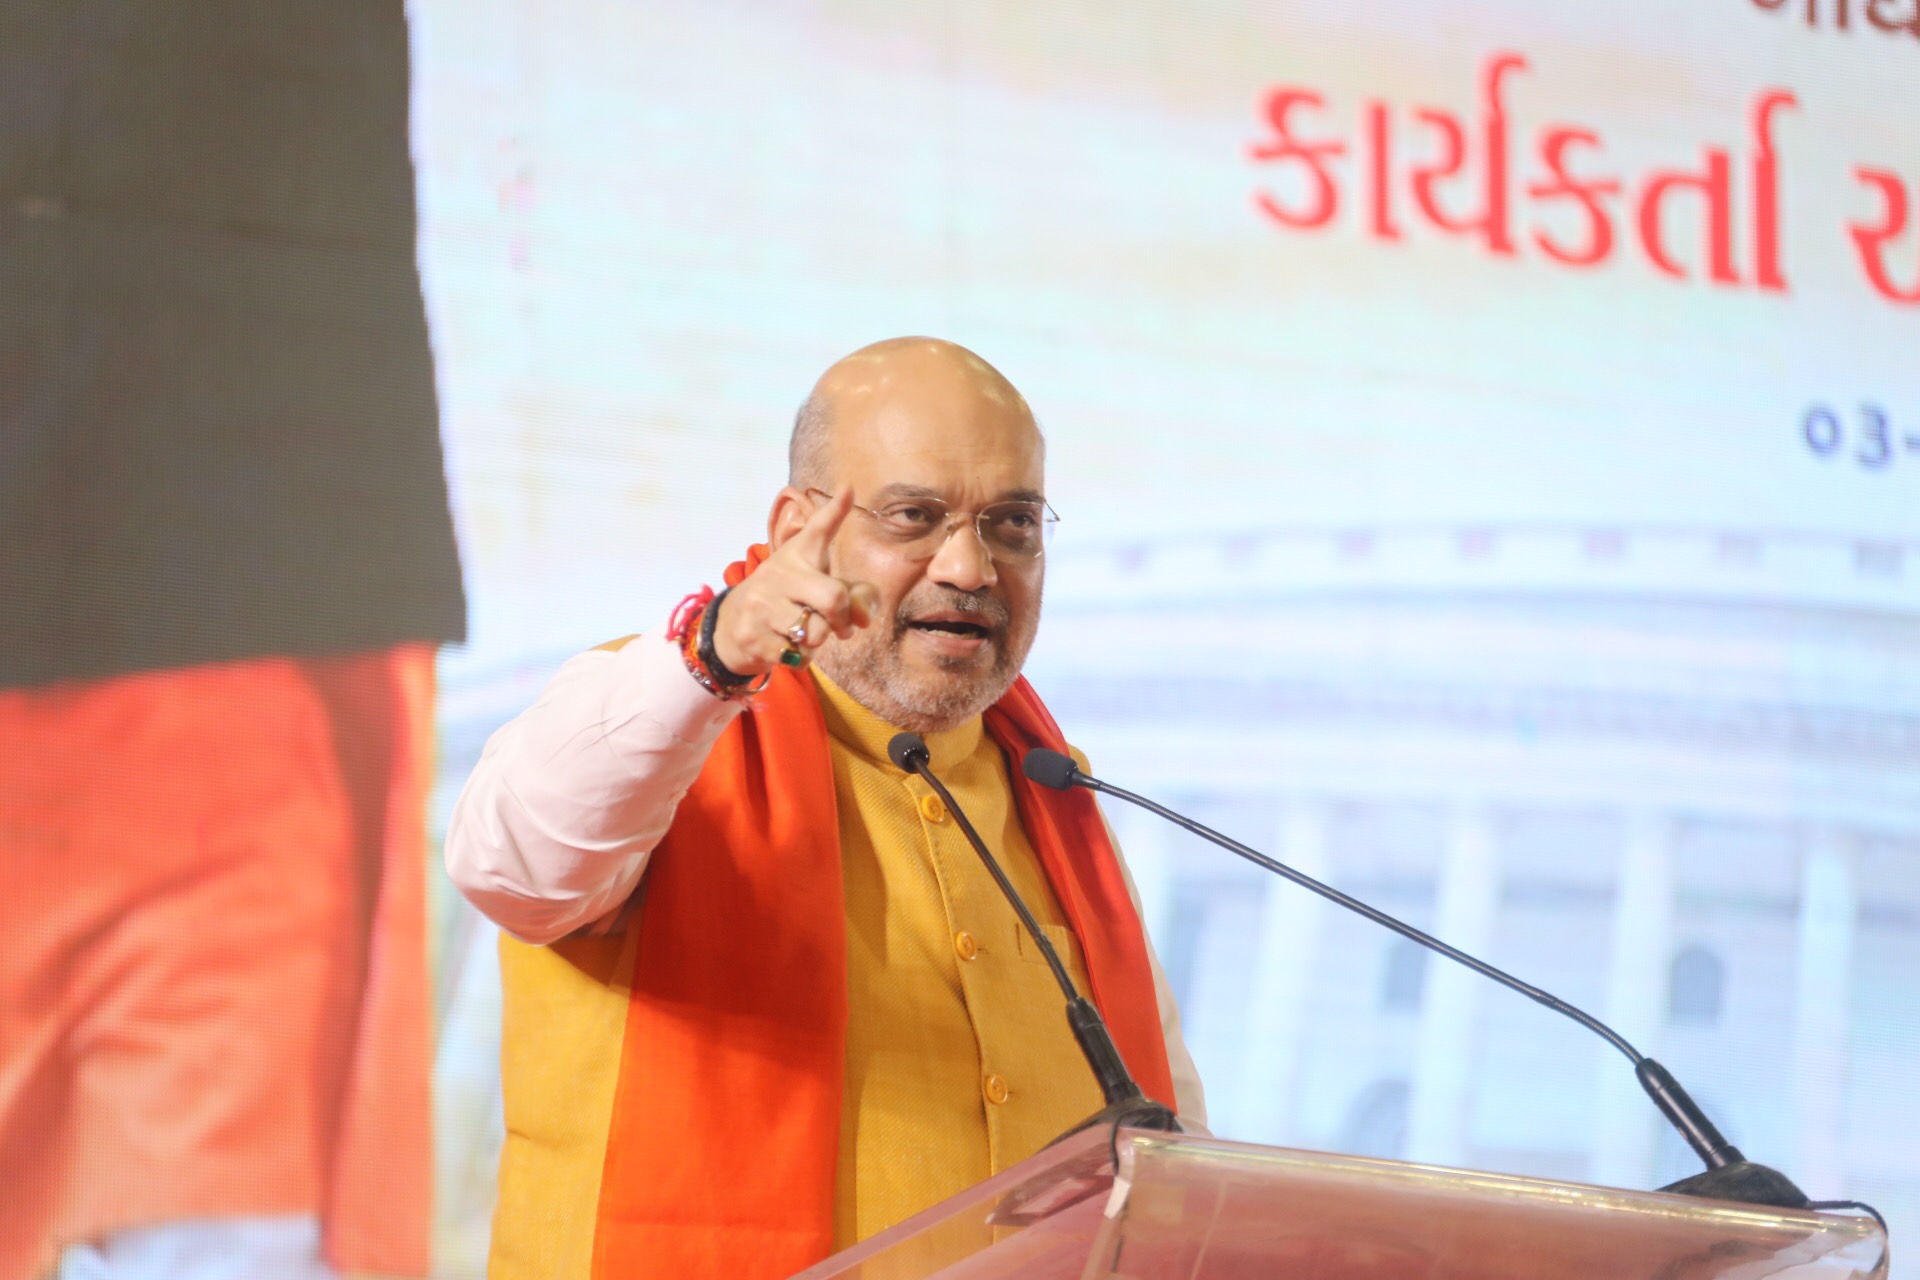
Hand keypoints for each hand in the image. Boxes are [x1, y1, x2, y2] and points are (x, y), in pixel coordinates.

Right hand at [711, 488, 881, 674]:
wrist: (733, 624)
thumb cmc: (787, 598)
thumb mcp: (814, 583)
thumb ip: (851, 594)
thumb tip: (863, 617)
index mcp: (798, 556)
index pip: (818, 529)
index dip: (835, 510)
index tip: (849, 487)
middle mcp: (779, 574)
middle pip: (834, 597)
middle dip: (843, 619)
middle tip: (842, 626)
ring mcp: (763, 605)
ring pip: (815, 632)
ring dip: (818, 640)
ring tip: (805, 631)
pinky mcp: (753, 636)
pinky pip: (798, 655)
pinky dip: (801, 657)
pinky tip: (787, 644)